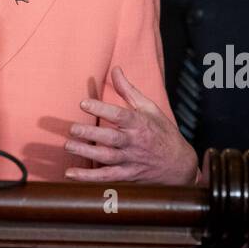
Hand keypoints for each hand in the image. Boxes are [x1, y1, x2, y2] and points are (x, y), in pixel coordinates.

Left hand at [64, 66, 197, 184]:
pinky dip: (89, 178)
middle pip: (111, 138)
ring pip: (107, 158)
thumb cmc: (163, 133)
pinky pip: (107, 178)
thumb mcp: (150, 108)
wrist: (180, 165)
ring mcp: (131, 160)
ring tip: (68, 146)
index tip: (83, 103)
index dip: (102, 109)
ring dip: (87, 153)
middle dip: (91, 133)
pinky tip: (71, 174)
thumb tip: (115, 69)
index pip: (120, 115)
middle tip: (73, 129)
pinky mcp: (127, 175)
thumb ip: (129, 90)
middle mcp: (135, 142)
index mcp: (140, 123)